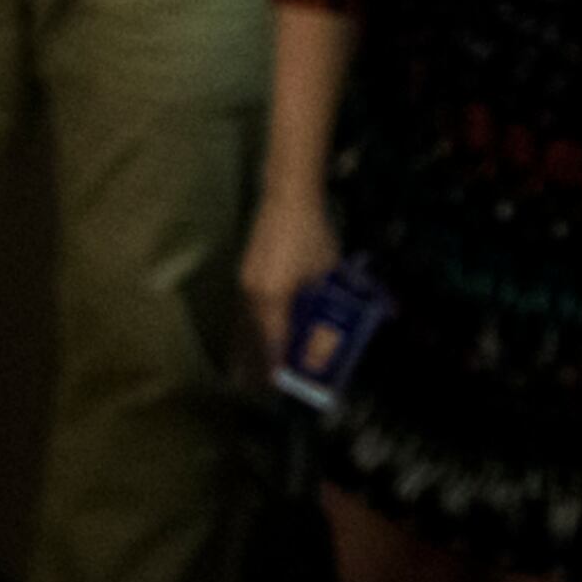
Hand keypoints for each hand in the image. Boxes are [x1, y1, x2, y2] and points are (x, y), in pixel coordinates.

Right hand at [239, 190, 338, 372]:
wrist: (287, 197)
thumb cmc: (311, 235)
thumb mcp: (326, 273)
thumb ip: (326, 302)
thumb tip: (336, 326)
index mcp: (272, 298)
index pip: (272, 341)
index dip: (276, 364)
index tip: (279, 384)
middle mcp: (252, 293)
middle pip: (250, 335)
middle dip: (255, 360)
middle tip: (258, 384)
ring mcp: (245, 280)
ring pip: (245, 321)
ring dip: (249, 343)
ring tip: (249, 365)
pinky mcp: (246, 271)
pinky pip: (246, 308)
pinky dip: (250, 324)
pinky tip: (257, 329)